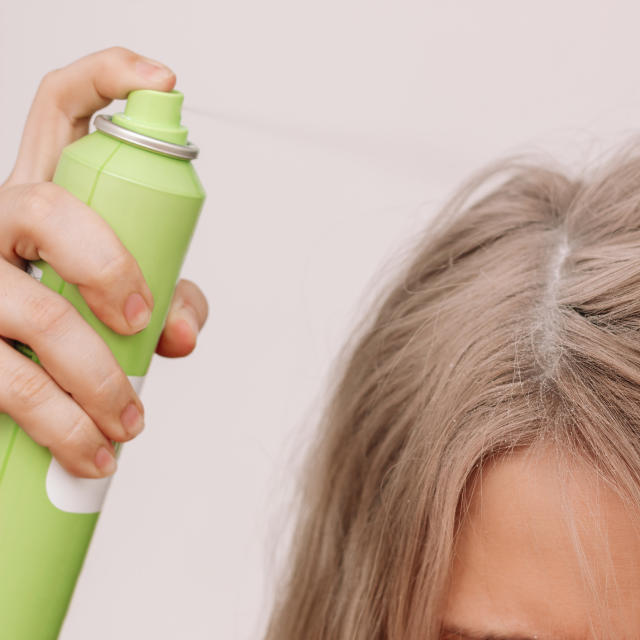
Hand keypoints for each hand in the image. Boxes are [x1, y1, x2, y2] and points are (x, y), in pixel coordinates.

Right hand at [0, 47, 208, 478]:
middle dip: (110, 264)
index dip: (109, 78)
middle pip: (49, 209)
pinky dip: (62, 427)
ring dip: (95, 379)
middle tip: (143, 323)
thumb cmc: (53, 318)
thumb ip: (161, 294)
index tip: (165, 82)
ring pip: (30, 309)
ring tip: (129, 424)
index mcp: (42, 194)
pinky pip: (5, 381)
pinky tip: (92, 455)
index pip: (60, 108)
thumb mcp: (106, 293)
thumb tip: (183, 333)